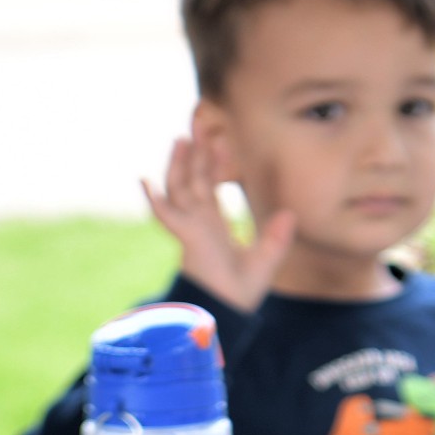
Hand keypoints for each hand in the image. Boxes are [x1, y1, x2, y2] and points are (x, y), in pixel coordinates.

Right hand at [141, 131, 295, 312]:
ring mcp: (190, 227)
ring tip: (181, 138)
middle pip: (193, 179)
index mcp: (213, 224)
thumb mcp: (266, 258)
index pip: (211, 185)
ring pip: (180, 188)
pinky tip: (144, 180)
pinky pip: (165, 215)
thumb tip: (290, 214)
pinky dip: (154, 199)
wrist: (228, 311)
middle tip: (197, 123)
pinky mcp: (185, 236)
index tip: (220, 140)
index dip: (214, 162)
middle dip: (194, 153)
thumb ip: (277, 237)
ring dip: (178, 164)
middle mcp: (198, 222)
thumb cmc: (242, 289)